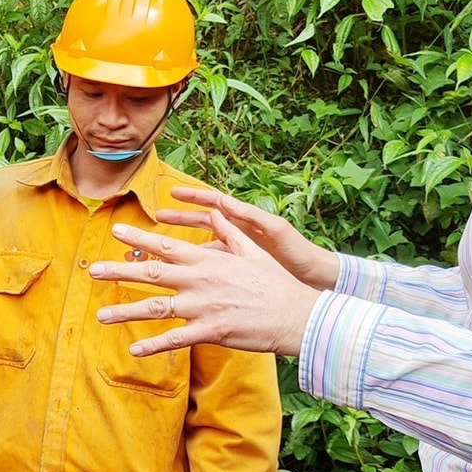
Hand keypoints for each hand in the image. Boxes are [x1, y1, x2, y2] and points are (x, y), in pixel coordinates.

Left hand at [90, 211, 318, 357]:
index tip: (115, 231)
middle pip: (152, 274)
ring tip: (100, 315)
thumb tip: (217, 211)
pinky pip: (176, 339)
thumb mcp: (253, 250)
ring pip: (156, 308)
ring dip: (125, 311)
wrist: (297, 314)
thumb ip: (229, 232)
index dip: (138, 238)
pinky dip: (153, 345)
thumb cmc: (276, 282)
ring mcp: (204, 307)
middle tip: (93, 270)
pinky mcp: (211, 331)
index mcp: (208, 260)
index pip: (166, 246)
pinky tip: (134, 350)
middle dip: (120, 271)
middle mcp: (201, 280)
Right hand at [159, 188, 340, 289]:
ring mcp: (237, 255)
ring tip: (162, 245)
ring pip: (203, 245)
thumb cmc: (299, 252)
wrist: (314, 278)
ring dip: (184, 244)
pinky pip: (214, 266)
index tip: (174, 193)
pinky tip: (181, 273)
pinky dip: (198, 266)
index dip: (194, 197)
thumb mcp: (276, 229)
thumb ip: (250, 215)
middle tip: (158, 216)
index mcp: (246, 222)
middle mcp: (238, 236)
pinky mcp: (238, 272)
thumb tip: (223, 203)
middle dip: (180, 219)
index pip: (214, 204)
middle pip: (203, 223)